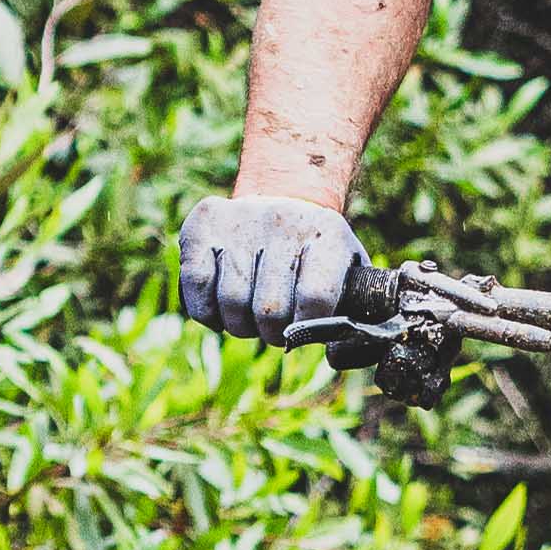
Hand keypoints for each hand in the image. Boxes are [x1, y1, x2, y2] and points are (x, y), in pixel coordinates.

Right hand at [178, 192, 368, 344]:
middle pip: (270, 308)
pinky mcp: (203, 226)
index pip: (315, 297)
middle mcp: (284, 223)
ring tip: (249, 318)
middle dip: (271, 333)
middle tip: (273, 329)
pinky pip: (196, 286)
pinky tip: (220, 310)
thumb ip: (354, 310)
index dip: (306, 327)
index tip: (302, 331)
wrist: (283, 197)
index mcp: (327, 237)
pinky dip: (207, 312)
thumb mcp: (348, 270)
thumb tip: (338, 352)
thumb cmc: (317, 254)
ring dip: (239, 325)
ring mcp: (241, 221)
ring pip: (232, 301)